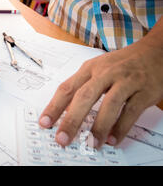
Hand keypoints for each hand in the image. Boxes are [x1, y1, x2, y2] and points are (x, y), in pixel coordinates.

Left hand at [39, 39, 162, 148]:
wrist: (156, 51)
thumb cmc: (122, 62)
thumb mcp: (99, 67)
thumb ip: (83, 86)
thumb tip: (63, 110)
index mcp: (90, 68)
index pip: (67, 88)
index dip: (54, 106)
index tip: (44, 122)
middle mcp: (106, 73)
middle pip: (84, 97)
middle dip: (71, 120)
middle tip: (62, 138)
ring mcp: (126, 81)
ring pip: (108, 104)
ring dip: (98, 127)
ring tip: (91, 144)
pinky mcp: (144, 91)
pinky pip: (130, 111)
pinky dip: (121, 127)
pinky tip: (113, 139)